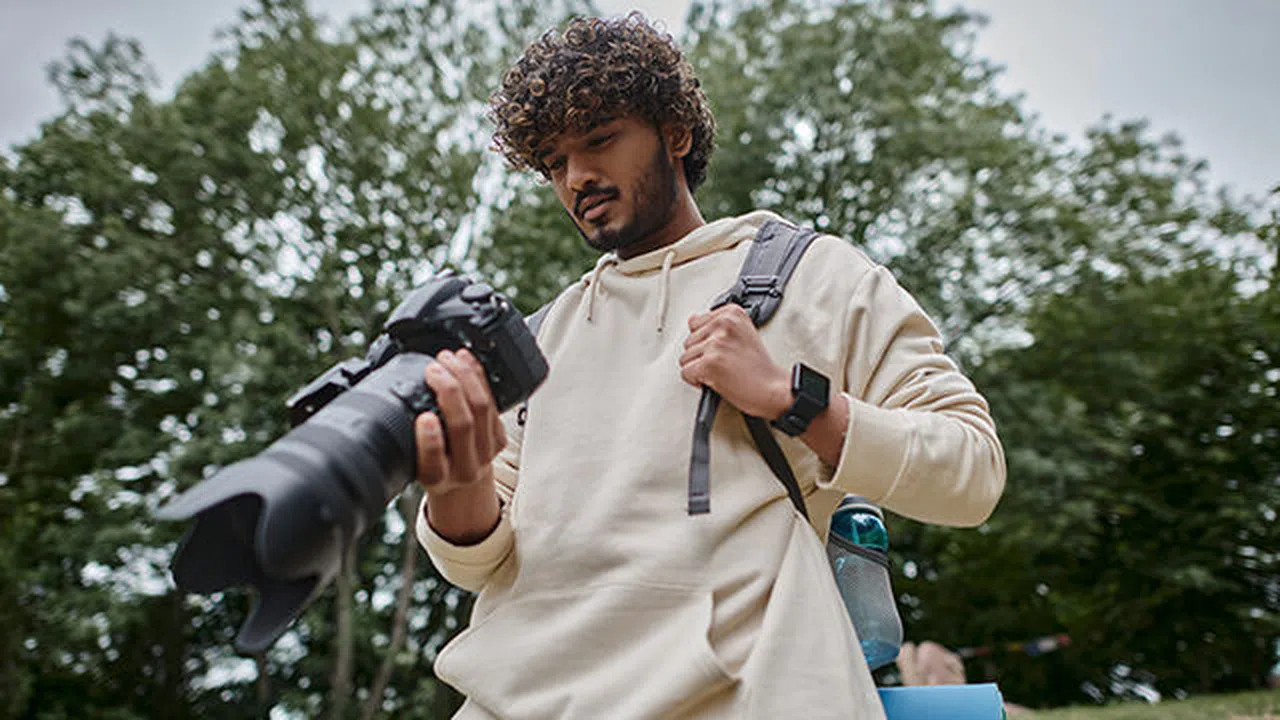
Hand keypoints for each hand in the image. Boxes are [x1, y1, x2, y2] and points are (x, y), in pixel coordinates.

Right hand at [415, 349, 505, 495]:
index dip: (431, 439)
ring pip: (482, 409)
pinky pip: (493, 402)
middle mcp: (463, 469)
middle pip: (463, 425)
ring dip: (464, 377)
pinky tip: (466, 362)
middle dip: (449, 390)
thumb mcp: (410, 460)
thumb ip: (403, 436)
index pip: (434, 461)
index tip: (424, 417)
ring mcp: (486, 454)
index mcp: (435, 478)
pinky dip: (478, 377)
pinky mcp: (500, 439)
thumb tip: (387, 392)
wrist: (460, 481)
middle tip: (433, 369)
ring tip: (448, 359)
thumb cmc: (430, 464)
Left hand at [679, 305, 790, 418]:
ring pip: (685, 358)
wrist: (773, 389)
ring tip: (721, 371)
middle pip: (688, 341)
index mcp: (732, 313)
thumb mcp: (742, 333)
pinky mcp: (710, 363)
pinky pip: (686, 372)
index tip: (722, 349)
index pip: (695, 322)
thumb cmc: (759, 368)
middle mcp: (724, 324)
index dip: (705, 341)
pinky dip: (696, 381)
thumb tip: (693, 321)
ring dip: (699, 369)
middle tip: (724, 363)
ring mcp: (716, 343)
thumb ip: (718, 325)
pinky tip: (715, 380)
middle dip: (701, 355)